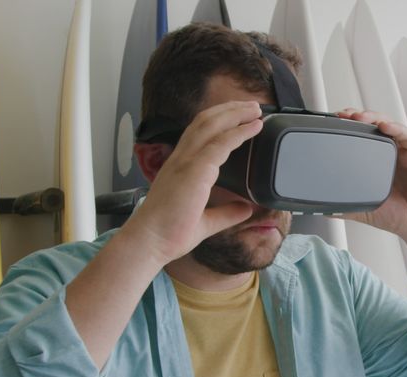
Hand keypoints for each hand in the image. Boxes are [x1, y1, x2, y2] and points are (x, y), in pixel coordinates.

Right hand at [127, 101, 263, 264]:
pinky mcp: (195, 170)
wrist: (151, 241)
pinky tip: (254, 127)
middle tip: (252, 106)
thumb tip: (246, 209)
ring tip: (256, 109)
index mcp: (180, 167)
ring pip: (212, 125)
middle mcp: (181, 158)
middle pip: (206, 121)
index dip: (219, 121)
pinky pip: (221, 143)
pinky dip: (239, 132)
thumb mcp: (206, 222)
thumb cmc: (168, 234)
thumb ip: (226, 213)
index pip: (199, 132)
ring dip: (236, 114)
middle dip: (230, 110)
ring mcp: (186, 161)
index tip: (237, 116)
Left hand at [336, 109, 406, 307]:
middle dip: (356, 116)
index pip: (359, 136)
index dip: (345, 126)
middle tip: (342, 115)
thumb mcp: (362, 209)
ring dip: (373, 117)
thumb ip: (343, 206)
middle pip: (372, 124)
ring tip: (359, 117)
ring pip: (388, 124)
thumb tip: (320, 208)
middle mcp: (389, 151)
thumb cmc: (395, 215)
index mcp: (375, 161)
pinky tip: (384, 126)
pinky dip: (395, 128)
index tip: (331, 121)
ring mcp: (404, 150)